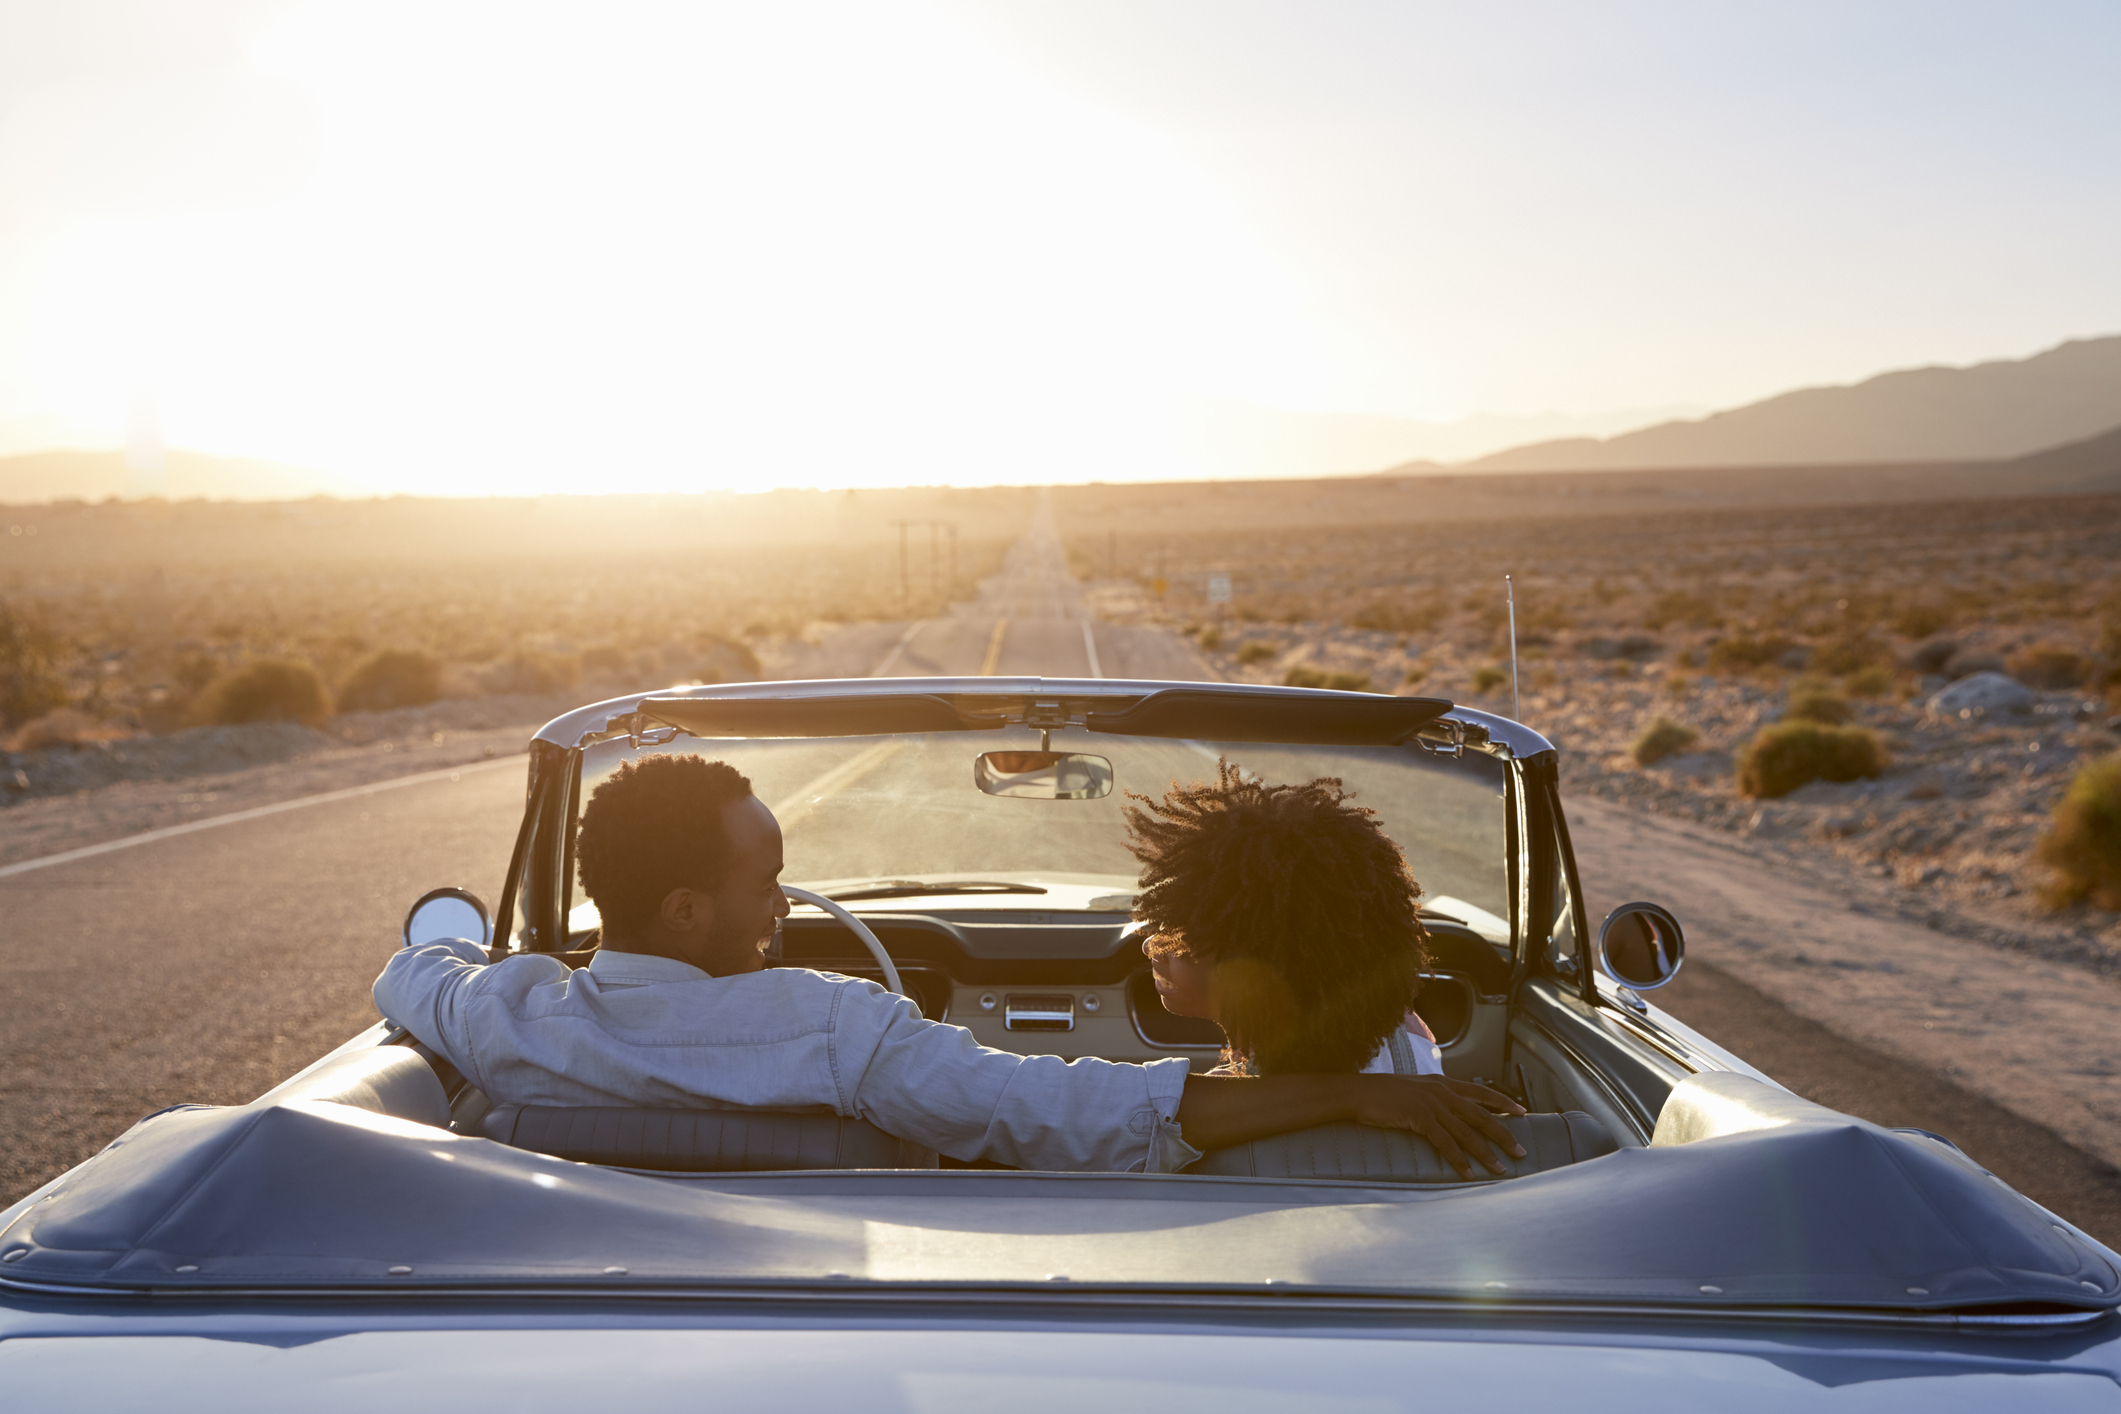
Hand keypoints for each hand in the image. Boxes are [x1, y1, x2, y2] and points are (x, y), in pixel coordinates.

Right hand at [1352, 1074, 1527, 1177]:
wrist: (1359, 1092)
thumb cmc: (1383, 1094)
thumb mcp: (1415, 1090)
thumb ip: (1434, 1098)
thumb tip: (1448, 1112)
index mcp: (1443, 1083)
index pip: (1481, 1092)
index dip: (1503, 1103)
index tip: (1522, 1112)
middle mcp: (1442, 1091)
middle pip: (1481, 1115)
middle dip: (1504, 1134)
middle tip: (1520, 1151)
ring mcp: (1432, 1104)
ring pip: (1467, 1132)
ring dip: (1486, 1153)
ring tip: (1500, 1168)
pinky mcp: (1421, 1117)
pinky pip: (1445, 1143)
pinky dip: (1458, 1159)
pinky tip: (1467, 1172)